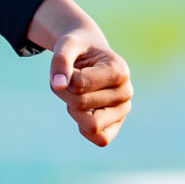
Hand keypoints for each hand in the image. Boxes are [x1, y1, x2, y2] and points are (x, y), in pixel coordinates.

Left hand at [28, 0, 131, 146]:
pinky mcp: (117, 124)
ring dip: (73, 109)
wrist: (89, 52)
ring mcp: (124, 110)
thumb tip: (58, 84)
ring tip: (78, 93)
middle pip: (81, 105)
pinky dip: (84, 127)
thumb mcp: (66, 44)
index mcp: (119, 69)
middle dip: (65, 93)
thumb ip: (60, 60)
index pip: (79, 84)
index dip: (64, 77)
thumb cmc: (78, 47)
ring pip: (91, 125)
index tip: (69, 67)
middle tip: (68, 79)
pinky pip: (100, 139)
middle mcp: (126, 91)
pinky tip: (82, 110)